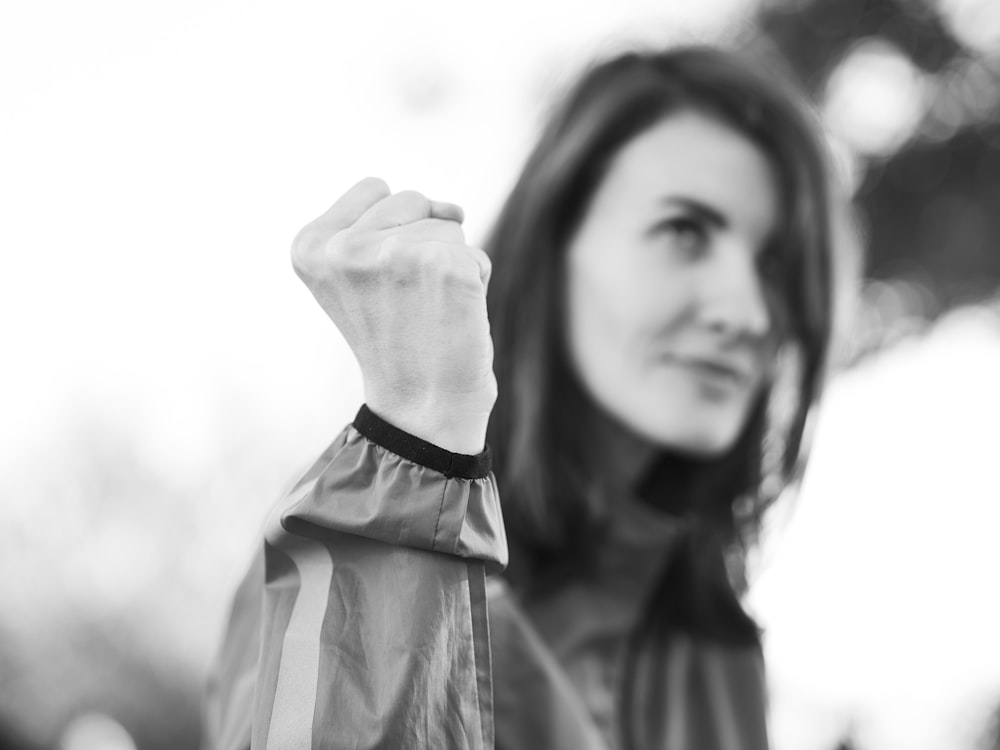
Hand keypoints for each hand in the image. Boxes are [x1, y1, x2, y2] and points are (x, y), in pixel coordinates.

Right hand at [291, 177, 495, 453]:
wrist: (421, 411)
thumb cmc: (400, 341)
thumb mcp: (363, 275)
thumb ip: (391, 221)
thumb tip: (454, 208)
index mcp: (310, 246)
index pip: (375, 189)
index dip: (392, 232)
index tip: (381, 286)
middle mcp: (344, 249)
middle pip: (413, 201)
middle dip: (423, 245)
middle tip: (408, 304)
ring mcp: (393, 255)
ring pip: (447, 225)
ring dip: (450, 265)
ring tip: (428, 313)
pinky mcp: (443, 266)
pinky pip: (475, 253)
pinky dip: (475, 282)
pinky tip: (452, 319)